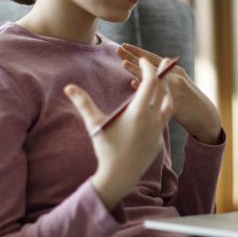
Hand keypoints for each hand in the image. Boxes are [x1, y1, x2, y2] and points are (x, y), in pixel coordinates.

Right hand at [65, 57, 173, 210]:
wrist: (120, 175)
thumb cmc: (106, 149)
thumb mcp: (94, 124)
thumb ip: (83, 103)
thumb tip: (68, 87)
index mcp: (138, 112)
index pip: (151, 82)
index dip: (149, 68)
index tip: (143, 61)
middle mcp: (152, 119)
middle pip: (163, 90)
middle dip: (160, 76)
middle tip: (158, 64)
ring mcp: (158, 130)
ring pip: (169, 105)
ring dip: (165, 92)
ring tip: (160, 85)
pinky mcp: (159, 140)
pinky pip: (165, 119)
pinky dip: (162, 109)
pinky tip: (155, 107)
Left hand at [117, 43, 221, 143]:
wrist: (204, 116)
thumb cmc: (187, 101)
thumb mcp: (175, 86)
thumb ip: (158, 80)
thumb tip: (134, 79)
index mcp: (174, 70)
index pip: (153, 58)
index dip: (137, 52)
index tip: (123, 45)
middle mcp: (175, 75)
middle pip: (150, 64)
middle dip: (133, 56)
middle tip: (117, 49)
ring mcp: (175, 87)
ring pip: (153, 75)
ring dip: (138, 69)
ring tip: (123, 63)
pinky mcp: (174, 98)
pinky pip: (156, 91)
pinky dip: (145, 87)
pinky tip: (133, 84)